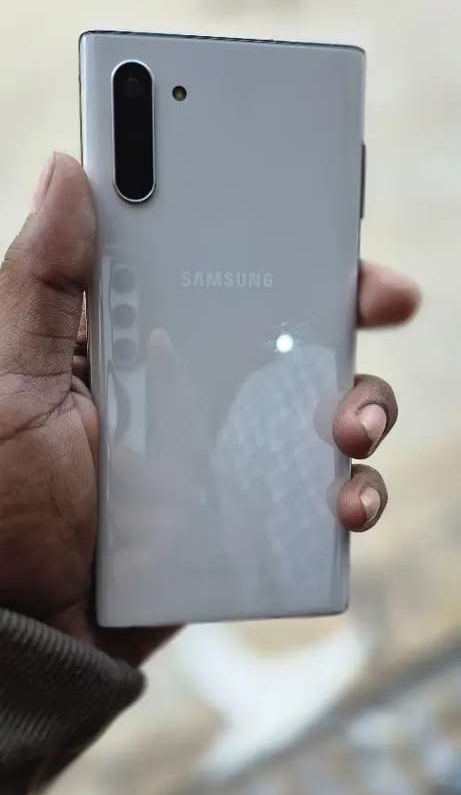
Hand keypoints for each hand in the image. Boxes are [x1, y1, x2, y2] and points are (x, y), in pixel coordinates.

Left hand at [0, 154, 419, 660]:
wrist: (27, 626)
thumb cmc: (4, 502)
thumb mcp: (9, 382)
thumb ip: (40, 282)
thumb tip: (70, 168)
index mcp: (138, 337)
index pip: (218, 265)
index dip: (277, 234)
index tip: (327, 214)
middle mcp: (194, 383)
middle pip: (291, 326)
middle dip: (349, 307)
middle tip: (386, 299)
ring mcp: (228, 449)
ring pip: (324, 404)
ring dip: (365, 402)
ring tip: (351, 429)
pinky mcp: (251, 512)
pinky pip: (323, 491)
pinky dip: (353, 492)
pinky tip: (345, 504)